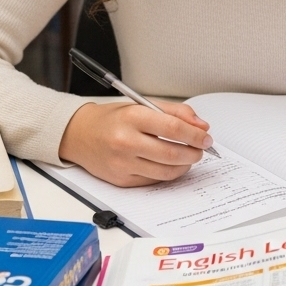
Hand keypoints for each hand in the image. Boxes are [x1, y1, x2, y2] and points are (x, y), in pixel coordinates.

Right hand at [58, 100, 212, 186]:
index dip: (195, 135)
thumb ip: (175, 112)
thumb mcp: (142, 104)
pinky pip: (153, 180)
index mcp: (133, 117)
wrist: (79, 134)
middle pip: (172, 153)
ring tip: (189, 157)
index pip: (173, 128)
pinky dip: (168, 174)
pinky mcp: (121, 180)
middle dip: (194, 152)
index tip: (206, 137)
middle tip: (201, 149)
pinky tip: (171, 165)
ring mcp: (122, 163)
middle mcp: (126, 141)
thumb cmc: (113, 118)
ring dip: (185, 165)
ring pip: (166, 171)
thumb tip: (201, 126)